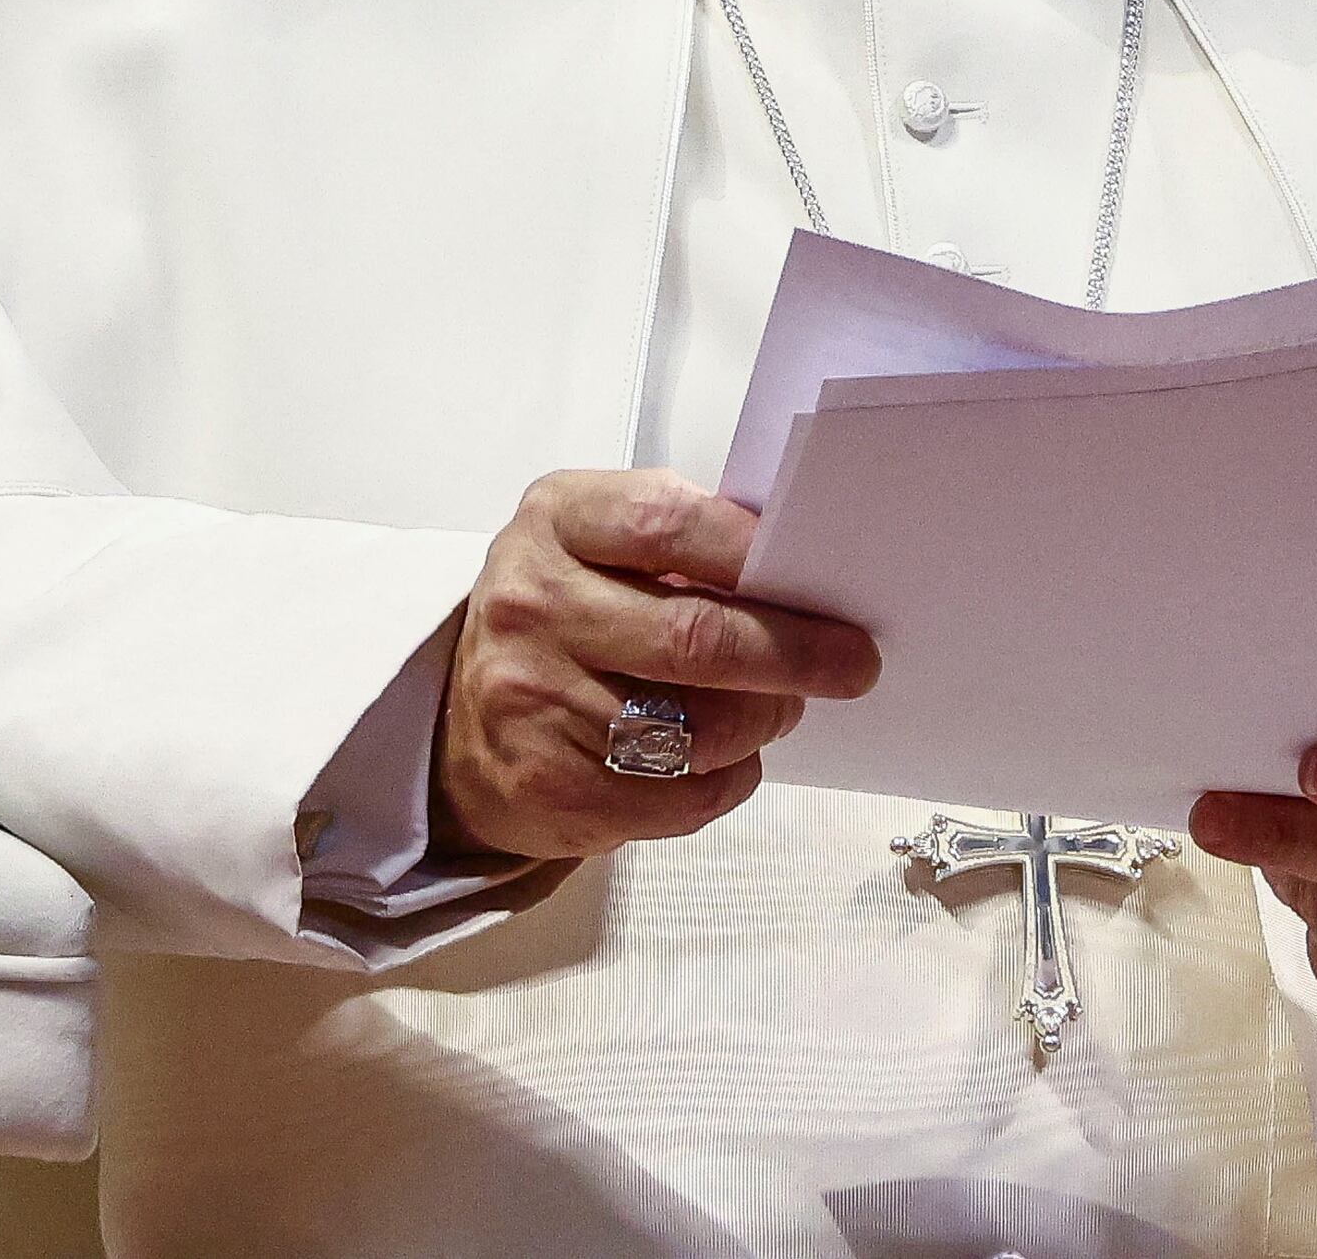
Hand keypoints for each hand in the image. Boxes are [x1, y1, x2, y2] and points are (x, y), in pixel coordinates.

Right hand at [431, 469, 879, 862]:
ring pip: (701, 726)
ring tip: (771, 707)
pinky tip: (715, 756)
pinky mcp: (551, 785)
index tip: (818, 571)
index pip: (664, 523)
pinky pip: (684, 792)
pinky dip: (727, 776)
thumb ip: (683, 544)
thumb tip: (802, 572)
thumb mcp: (598, 547)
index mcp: (554, 523)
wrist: (465, 728)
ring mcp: (534, 699)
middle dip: (792, 654)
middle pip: (694, 637)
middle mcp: (532, 605)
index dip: (750, 549)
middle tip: (851, 664)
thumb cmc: (566, 620)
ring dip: (762, 720)